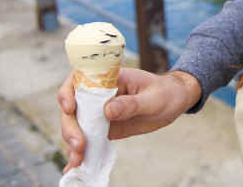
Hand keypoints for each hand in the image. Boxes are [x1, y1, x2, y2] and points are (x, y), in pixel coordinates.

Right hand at [57, 68, 200, 172]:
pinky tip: (75, 164)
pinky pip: (87, 137)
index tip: (70, 109)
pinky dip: (79, 151)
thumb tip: (107, 110)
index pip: (78, 79)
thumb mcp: (153, 98)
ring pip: (76, 125)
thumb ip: (131, 104)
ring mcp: (99, 111)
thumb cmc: (166, 92)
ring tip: (78, 159)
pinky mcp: (103, 126)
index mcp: (109, 78)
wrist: (175, 101)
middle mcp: (99, 93)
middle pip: (72, 108)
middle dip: (70, 127)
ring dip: (72, 142)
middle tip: (79, 145)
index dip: (67, 93)